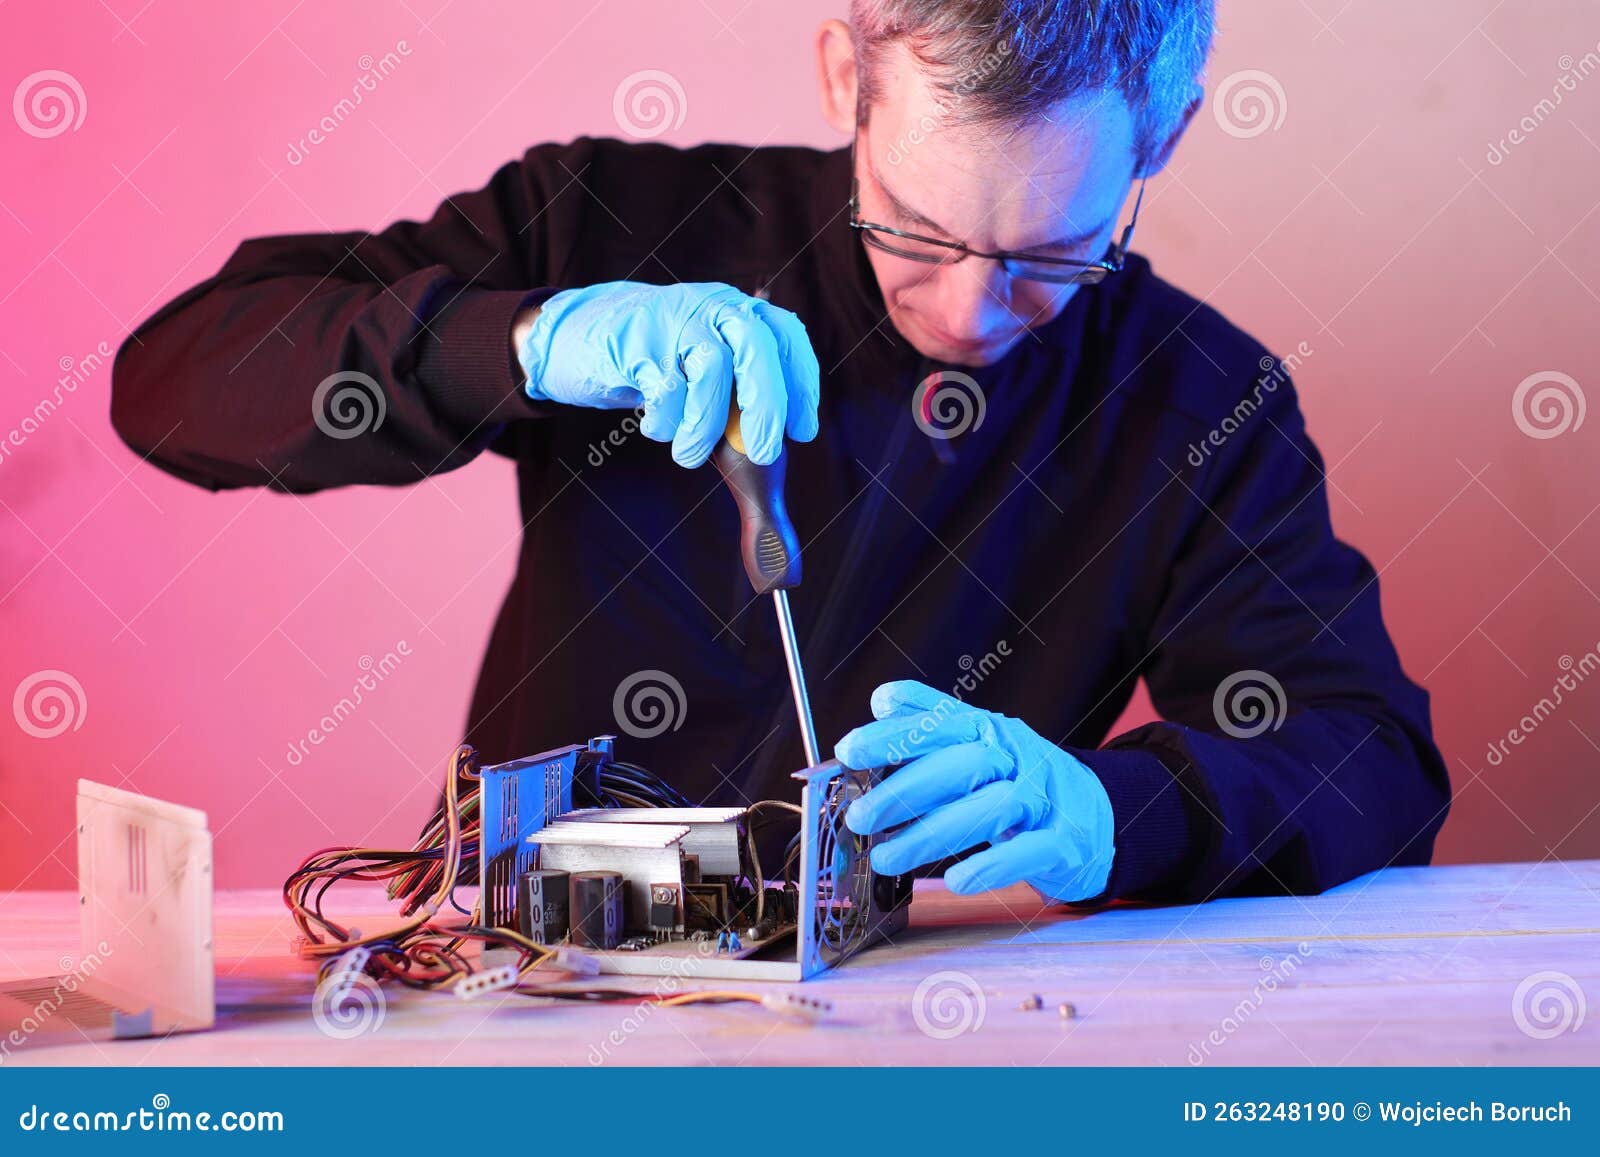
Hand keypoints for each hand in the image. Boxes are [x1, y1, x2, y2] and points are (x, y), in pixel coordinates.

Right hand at [514, 281, 819, 467]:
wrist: (578, 334)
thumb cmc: (655, 361)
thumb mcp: (701, 365)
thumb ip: (734, 394)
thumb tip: (767, 444)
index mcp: (735, 310)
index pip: (785, 335)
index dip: (801, 384)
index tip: (803, 431)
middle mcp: (711, 308)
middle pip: (755, 348)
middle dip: (766, 406)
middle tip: (764, 455)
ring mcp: (673, 320)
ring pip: (711, 369)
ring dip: (706, 426)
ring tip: (688, 456)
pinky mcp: (636, 341)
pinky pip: (665, 389)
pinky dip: (665, 422)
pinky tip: (657, 429)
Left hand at [833, 681, 1114, 902]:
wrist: (1099, 813)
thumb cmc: (1021, 781)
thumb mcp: (981, 744)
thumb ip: (933, 724)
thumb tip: (883, 701)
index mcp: (990, 731)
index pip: (941, 723)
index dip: (895, 734)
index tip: (849, 749)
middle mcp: (1017, 757)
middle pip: (960, 766)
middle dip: (903, 790)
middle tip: (858, 817)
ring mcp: (1043, 798)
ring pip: (990, 809)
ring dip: (931, 834)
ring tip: (884, 857)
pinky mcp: (1063, 842)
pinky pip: (1027, 851)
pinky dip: (991, 866)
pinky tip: (955, 879)